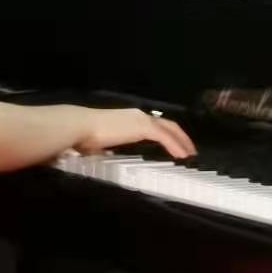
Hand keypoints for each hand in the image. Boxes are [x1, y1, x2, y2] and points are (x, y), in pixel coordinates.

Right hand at [73, 107, 196, 158]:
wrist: (81, 127)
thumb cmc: (86, 136)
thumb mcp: (100, 144)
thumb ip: (106, 149)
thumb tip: (106, 156)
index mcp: (130, 119)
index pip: (155, 125)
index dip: (168, 135)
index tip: (176, 146)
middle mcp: (138, 115)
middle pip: (168, 124)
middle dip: (181, 137)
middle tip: (190, 151)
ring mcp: (141, 119)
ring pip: (169, 129)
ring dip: (182, 142)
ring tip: (190, 155)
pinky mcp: (142, 127)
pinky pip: (164, 136)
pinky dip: (175, 145)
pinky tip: (181, 155)